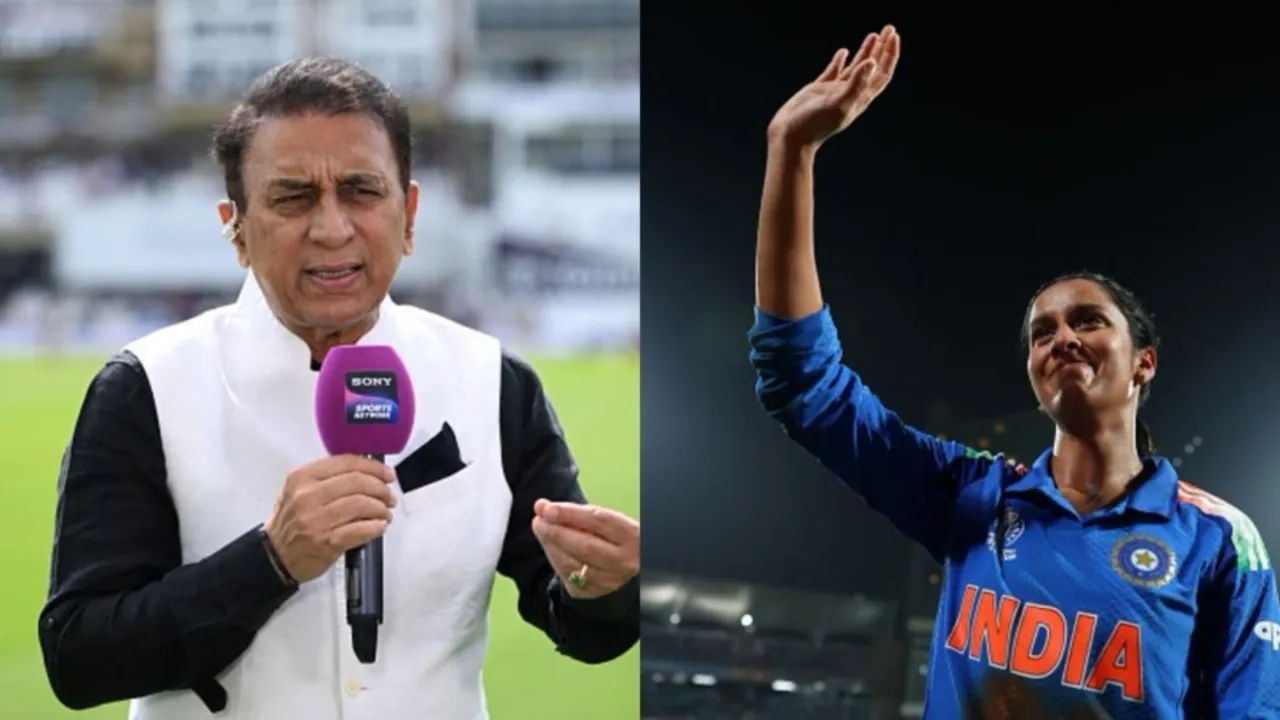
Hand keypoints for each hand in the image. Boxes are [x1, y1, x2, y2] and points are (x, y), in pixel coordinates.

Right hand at [264, 455, 397, 582]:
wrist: (274, 556)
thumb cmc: (290, 523)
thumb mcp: (298, 490)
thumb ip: (327, 476)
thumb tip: (365, 470)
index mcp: (302, 478)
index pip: (346, 462)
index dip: (373, 467)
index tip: (385, 474)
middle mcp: (307, 496)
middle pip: (358, 482)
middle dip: (381, 488)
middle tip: (388, 495)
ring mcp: (317, 520)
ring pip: (362, 504)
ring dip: (381, 508)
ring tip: (384, 513)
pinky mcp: (327, 542)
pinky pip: (361, 529)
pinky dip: (376, 527)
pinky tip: (380, 526)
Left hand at [531, 499, 638, 599]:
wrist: (626, 563)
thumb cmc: (611, 535)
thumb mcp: (604, 520)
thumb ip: (576, 513)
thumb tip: (542, 507)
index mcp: (632, 535)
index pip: (598, 521)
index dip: (569, 514)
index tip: (546, 508)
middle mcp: (624, 561)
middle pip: (585, 547)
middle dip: (556, 532)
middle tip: (538, 520)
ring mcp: (610, 580)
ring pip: (573, 564)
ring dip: (551, 545)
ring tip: (541, 528)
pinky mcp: (594, 592)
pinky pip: (567, 576)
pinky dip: (555, 559)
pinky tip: (550, 546)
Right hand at [767, 25, 900, 150]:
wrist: (791, 135)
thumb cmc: (815, 124)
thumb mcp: (839, 103)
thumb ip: (856, 83)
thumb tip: (872, 62)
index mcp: (860, 98)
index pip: (881, 73)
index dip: (890, 55)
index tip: (894, 36)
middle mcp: (851, 93)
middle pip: (873, 68)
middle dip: (882, 48)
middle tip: (889, 28)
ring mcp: (836, 91)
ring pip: (856, 67)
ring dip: (866, 51)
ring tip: (873, 35)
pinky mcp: (820, 89)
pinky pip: (835, 71)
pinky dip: (840, 60)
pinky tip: (843, 51)